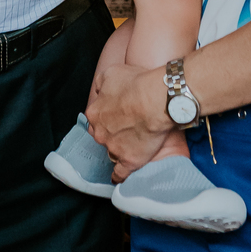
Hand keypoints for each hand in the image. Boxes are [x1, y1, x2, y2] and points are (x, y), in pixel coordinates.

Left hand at [86, 62, 171, 178]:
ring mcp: (114, 148)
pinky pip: (120, 174)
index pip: (96, 118)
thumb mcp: (111, 73)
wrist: (155, 100)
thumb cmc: (136, 83)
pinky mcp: (129, 161)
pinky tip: (119, 178)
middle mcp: (101, 132)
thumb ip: (101, 84)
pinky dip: (119, 177)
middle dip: (111, 133)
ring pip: (112, 152)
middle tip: (126, 128)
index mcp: (95, 112)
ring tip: (130, 147)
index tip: (117, 115)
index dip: (107, 116)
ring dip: (118, 150)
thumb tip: (99, 91)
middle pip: (103, 135)